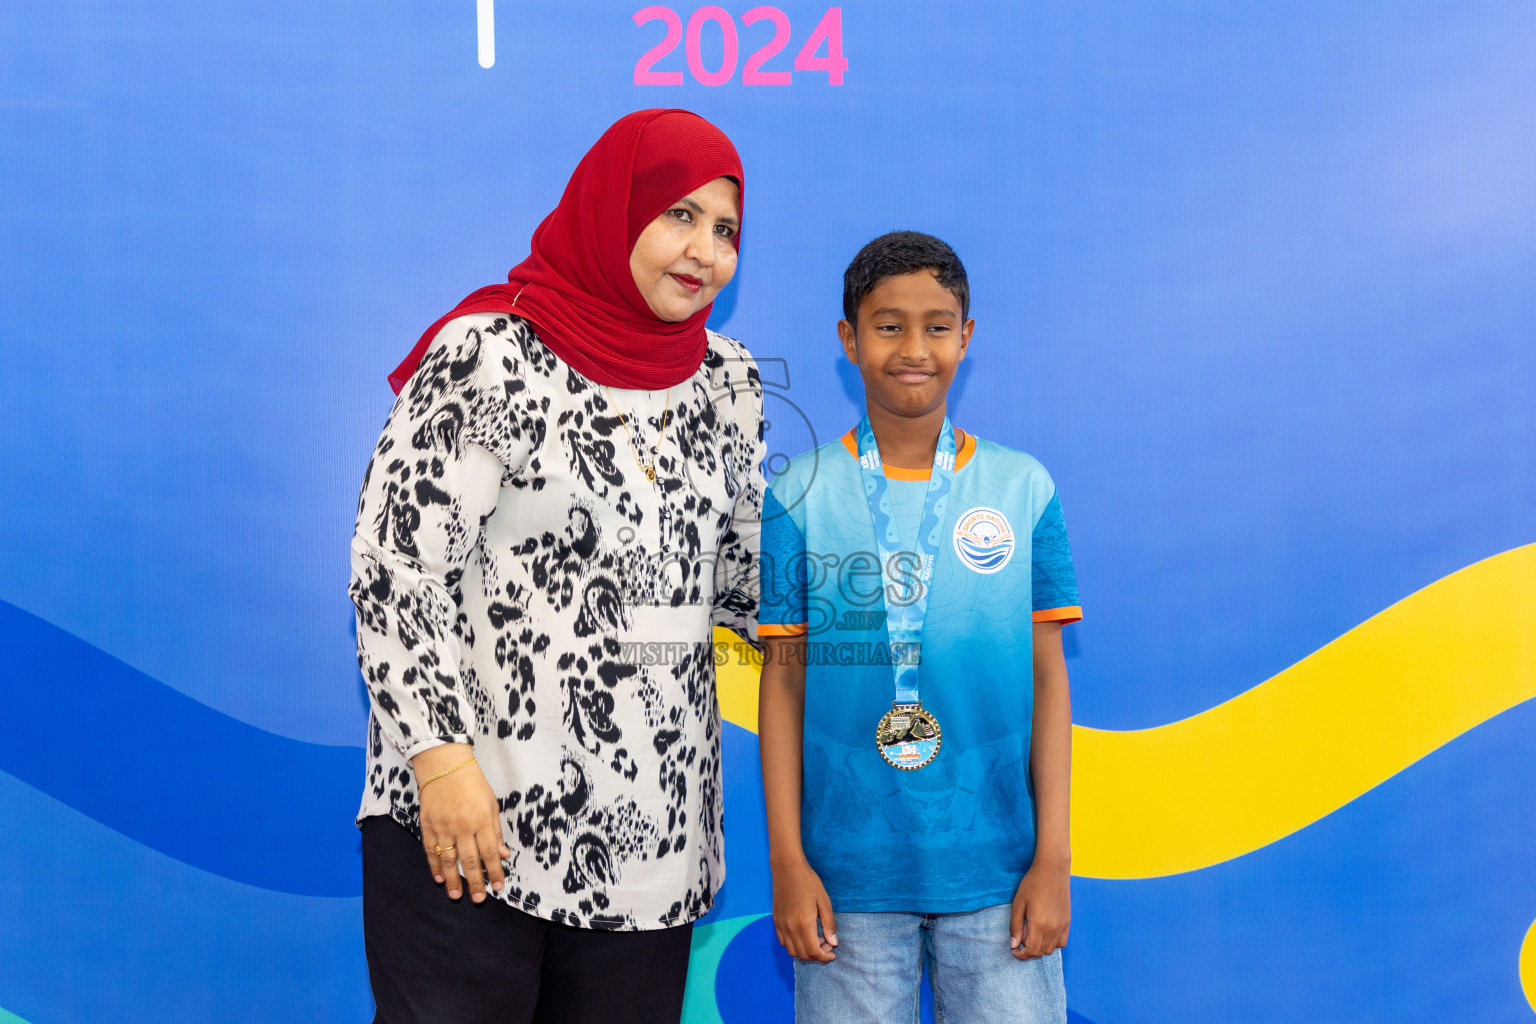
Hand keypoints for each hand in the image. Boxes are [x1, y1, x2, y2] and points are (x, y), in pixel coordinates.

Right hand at [412, 744, 510, 902]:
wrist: (445, 765)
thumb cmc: (473, 784)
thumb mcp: (491, 805)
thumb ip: (495, 832)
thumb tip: (504, 855)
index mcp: (482, 820)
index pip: (491, 852)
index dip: (496, 872)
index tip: (499, 887)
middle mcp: (463, 826)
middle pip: (470, 860)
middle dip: (476, 882)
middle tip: (478, 899)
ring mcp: (443, 827)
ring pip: (449, 859)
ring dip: (453, 880)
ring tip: (456, 895)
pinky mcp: (428, 825)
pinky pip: (431, 850)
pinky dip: (434, 865)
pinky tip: (439, 878)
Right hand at [771, 855, 837, 961]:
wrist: (787, 868)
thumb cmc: (808, 882)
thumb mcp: (824, 901)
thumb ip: (828, 924)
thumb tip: (833, 942)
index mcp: (804, 924)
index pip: (813, 952)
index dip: (824, 956)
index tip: (833, 952)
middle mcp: (790, 928)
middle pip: (803, 954)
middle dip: (817, 955)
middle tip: (827, 944)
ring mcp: (781, 925)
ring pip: (791, 951)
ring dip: (804, 951)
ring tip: (815, 939)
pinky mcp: (776, 921)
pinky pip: (783, 942)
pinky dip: (793, 945)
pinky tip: (802, 934)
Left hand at [1010, 859, 1069, 959]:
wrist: (1052, 870)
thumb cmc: (1032, 884)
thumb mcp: (1018, 904)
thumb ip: (1015, 926)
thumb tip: (1014, 945)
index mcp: (1039, 924)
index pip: (1032, 951)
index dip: (1021, 955)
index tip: (1013, 950)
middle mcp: (1053, 928)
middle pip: (1041, 952)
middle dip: (1028, 951)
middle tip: (1020, 938)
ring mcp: (1063, 926)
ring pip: (1051, 949)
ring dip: (1040, 947)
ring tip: (1031, 932)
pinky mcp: (1068, 922)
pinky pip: (1061, 942)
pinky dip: (1052, 943)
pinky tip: (1044, 932)